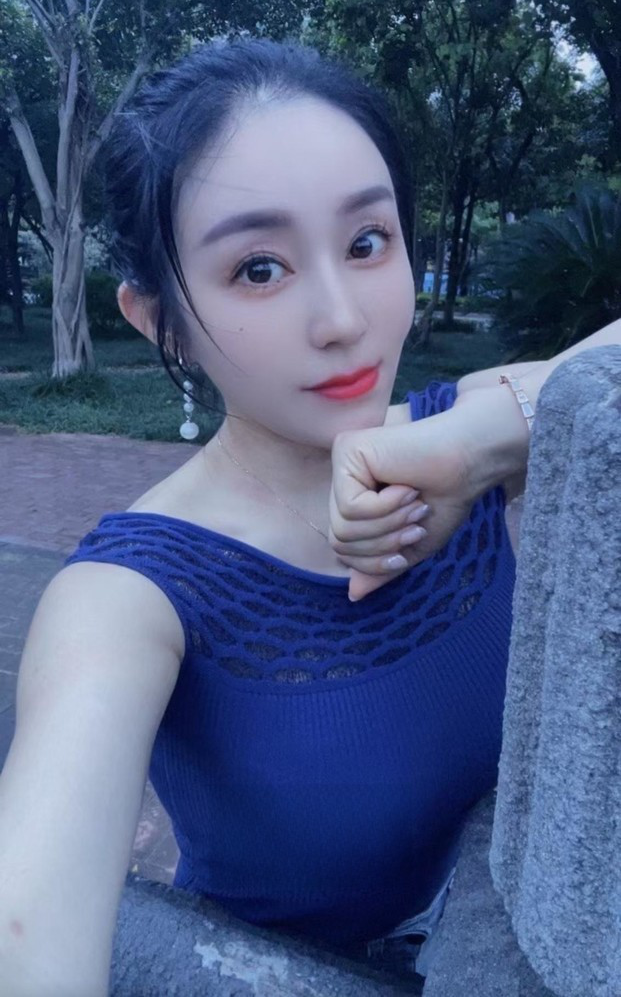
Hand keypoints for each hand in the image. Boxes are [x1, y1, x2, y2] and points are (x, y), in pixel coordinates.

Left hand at [329, 398, 492, 601]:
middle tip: (416, 524)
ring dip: (388, 524)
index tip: (414, 539)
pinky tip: (405, 485)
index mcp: (354, 500)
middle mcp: (342, 481)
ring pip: (343, 527)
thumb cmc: (446, 498)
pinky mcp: (346, 450)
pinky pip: (351, 506)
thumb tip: (353, 594)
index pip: (343, 548)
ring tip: (414, 503)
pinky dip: (384, 507)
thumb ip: (382, 567)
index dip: (377, 559)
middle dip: (383, 543)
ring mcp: (341, 464)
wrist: (471, 460)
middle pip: (339, 541)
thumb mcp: (413, 545)